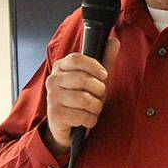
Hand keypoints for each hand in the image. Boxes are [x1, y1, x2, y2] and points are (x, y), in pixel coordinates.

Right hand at [43, 37, 120, 153]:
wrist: (65, 126)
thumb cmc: (80, 99)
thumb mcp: (94, 79)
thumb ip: (104, 61)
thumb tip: (114, 41)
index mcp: (60, 67)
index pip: (76, 59)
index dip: (93, 66)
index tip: (104, 75)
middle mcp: (53, 80)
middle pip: (83, 79)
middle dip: (99, 90)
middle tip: (99, 96)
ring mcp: (52, 97)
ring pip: (84, 99)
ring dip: (96, 107)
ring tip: (93, 109)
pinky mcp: (55, 115)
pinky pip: (82, 115)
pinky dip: (90, 120)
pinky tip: (86, 119)